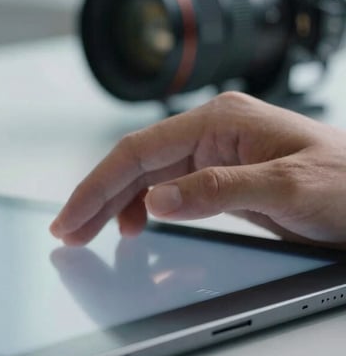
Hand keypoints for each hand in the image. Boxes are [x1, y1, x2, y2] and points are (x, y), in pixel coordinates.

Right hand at [50, 92, 345, 247]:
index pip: (139, 150)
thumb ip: (219, 190)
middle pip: (135, 163)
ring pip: (147, 177)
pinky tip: (136, 226)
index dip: (98, 185)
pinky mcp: (221, 177)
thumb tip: (156, 198)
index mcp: (220, 121)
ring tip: (91, 234)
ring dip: (115, 204)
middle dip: (97, 198)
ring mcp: (215, 154)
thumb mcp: (288, 187)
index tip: (71, 217)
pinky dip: (144, 208)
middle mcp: (211, 132)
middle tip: (67, 232)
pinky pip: (168, 189)